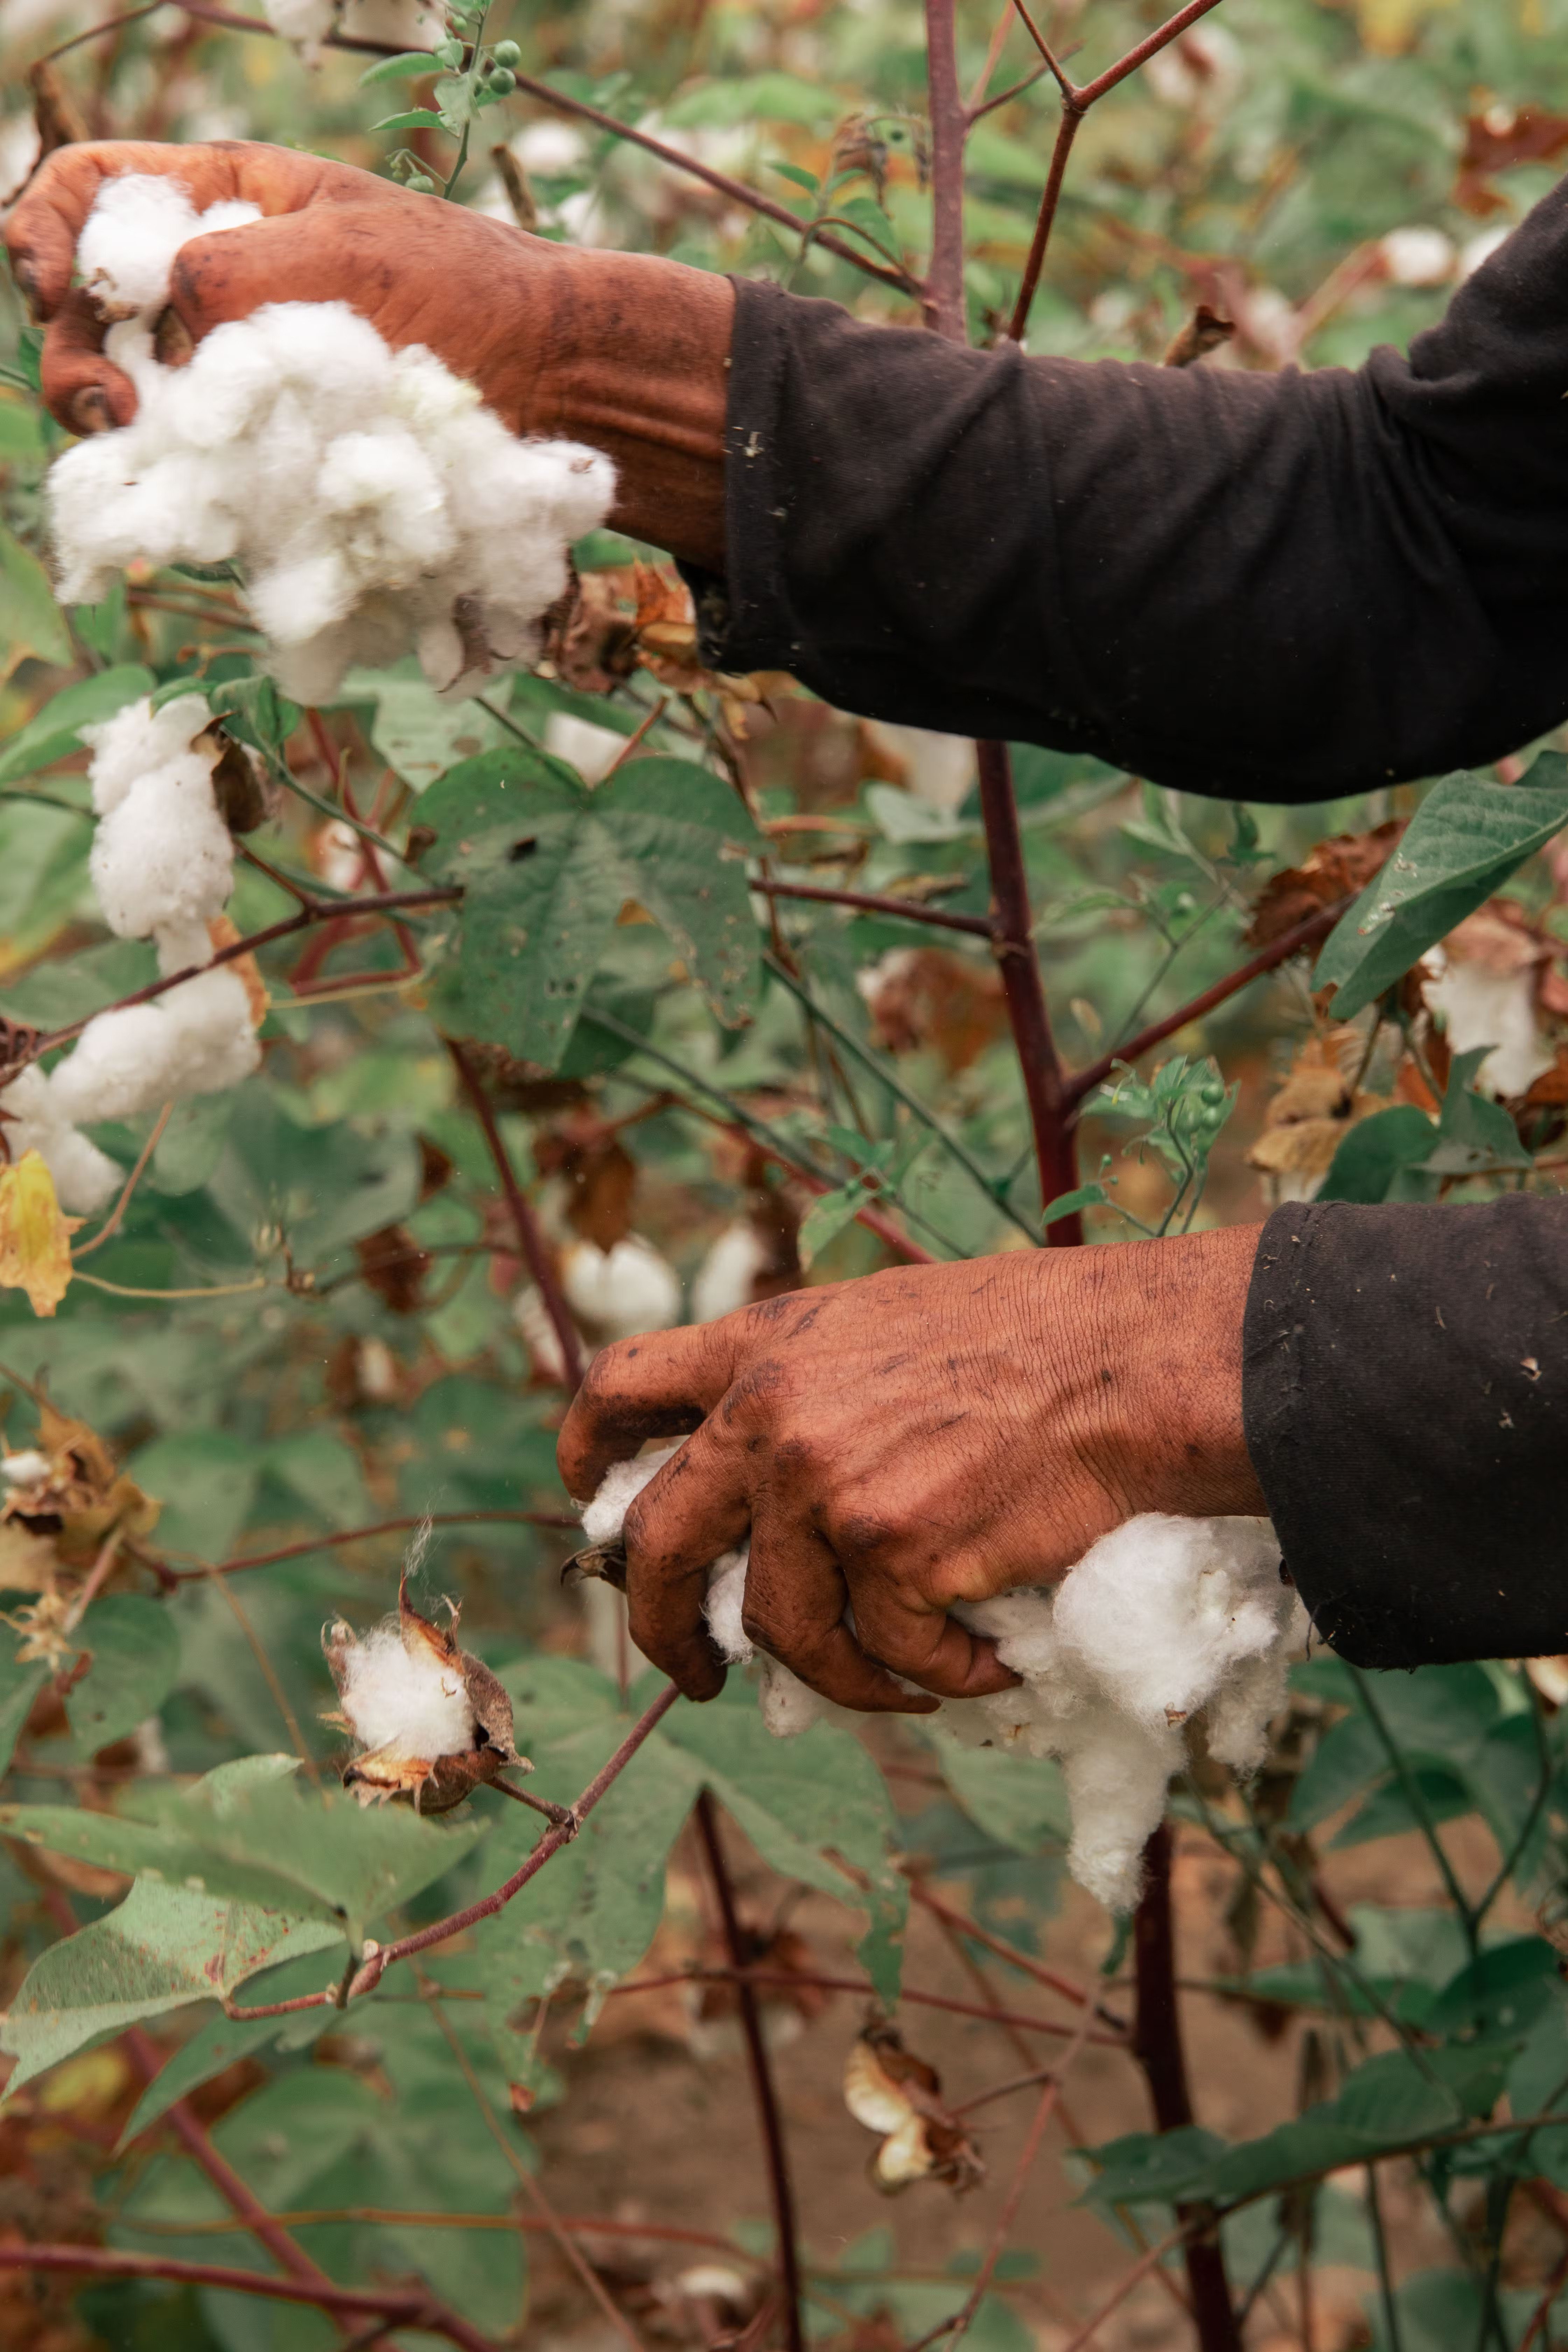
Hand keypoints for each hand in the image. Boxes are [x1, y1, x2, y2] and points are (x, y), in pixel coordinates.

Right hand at [4, 139, 731, 565]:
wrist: (553, 389)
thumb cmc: (466, 295)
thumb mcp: (341, 251)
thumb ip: (233, 270)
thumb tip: (164, 314)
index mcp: (228, 204)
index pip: (91, 193)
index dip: (46, 231)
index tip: (49, 284)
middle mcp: (217, 293)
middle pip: (92, 318)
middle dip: (77, 359)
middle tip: (107, 404)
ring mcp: (239, 383)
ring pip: (134, 410)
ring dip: (122, 434)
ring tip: (140, 446)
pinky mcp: (270, 461)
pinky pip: (201, 478)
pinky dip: (188, 488)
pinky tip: (197, 496)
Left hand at [557, 1225, 1266, 1711]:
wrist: (1136, 1365)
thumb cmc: (1038, 1340)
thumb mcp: (888, 1323)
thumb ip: (811, 1385)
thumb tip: (767, 1482)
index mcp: (767, 1341)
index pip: (622, 1387)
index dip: (589, 1454)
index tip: (595, 1504)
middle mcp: (774, 1412)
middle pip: (659, 1544)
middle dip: (662, 1626)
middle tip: (698, 1673)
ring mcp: (827, 1487)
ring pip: (781, 1630)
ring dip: (834, 1678)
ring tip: (894, 1684)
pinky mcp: (893, 1556)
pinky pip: (889, 1656)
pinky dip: (936, 1676)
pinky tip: (982, 1661)